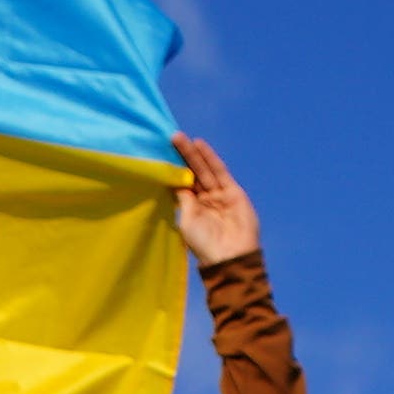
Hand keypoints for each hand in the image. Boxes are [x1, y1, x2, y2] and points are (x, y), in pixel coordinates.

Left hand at [169, 135, 257, 268]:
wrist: (229, 255)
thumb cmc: (204, 244)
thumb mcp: (188, 220)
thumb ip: (182, 199)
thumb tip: (172, 180)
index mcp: (191, 208)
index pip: (181, 183)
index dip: (173, 169)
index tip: (160, 153)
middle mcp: (205, 199)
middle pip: (192, 173)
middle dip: (181, 156)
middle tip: (170, 138)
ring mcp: (219, 195)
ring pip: (204, 169)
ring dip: (193, 153)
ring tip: (180, 138)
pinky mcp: (233, 192)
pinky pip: (220, 172)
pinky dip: (210, 158)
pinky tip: (200, 145)